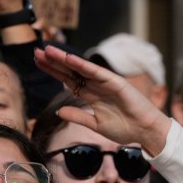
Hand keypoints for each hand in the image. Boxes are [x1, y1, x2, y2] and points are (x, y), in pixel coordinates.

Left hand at [34, 46, 169, 153]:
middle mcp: (95, 86)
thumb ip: (78, 117)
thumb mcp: (95, 124)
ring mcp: (104, 83)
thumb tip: (59, 111)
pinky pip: (96, 72)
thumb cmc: (125, 128)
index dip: (52, 71)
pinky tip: (69, 59)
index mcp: (90, 95)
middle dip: (53, 62)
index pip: (67, 80)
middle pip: (70, 71)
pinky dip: (82, 65)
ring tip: (48, 50)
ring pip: (80, 68)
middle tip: (36, 51)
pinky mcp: (115, 82)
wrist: (146, 132)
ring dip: (64, 59)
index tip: (38, 63)